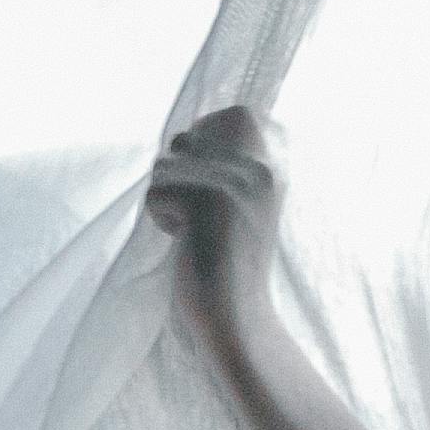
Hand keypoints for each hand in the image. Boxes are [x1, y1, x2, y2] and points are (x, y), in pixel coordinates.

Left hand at [145, 105, 284, 342]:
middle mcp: (259, 166)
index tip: (209, 183)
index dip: (208, 137)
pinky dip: (160, 220)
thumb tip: (187, 135)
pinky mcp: (202, 202)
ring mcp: (232, 181)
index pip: (237, 113)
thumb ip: (234, 164)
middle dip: (181, 172)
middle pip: (192, 136)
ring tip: (195, 231)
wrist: (236, 316)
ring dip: (169, 200)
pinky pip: (154, 193)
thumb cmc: (232, 264)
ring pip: (166, 164)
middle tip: (200, 214)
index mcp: (275, 164)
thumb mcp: (248, 202)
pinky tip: (185, 242)